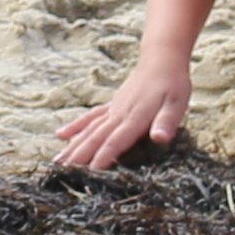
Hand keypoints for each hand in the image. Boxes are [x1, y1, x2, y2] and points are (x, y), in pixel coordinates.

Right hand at [56, 64, 190, 170]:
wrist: (161, 59)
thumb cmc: (173, 84)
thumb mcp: (176, 104)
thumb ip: (166, 122)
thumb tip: (160, 139)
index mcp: (135, 118)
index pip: (115, 142)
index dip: (102, 159)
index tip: (89, 175)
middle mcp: (119, 115)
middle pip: (95, 138)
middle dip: (80, 157)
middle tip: (63, 175)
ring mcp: (112, 110)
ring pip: (88, 130)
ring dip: (73, 146)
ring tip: (57, 162)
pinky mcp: (111, 106)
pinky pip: (89, 118)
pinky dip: (75, 127)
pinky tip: (60, 135)